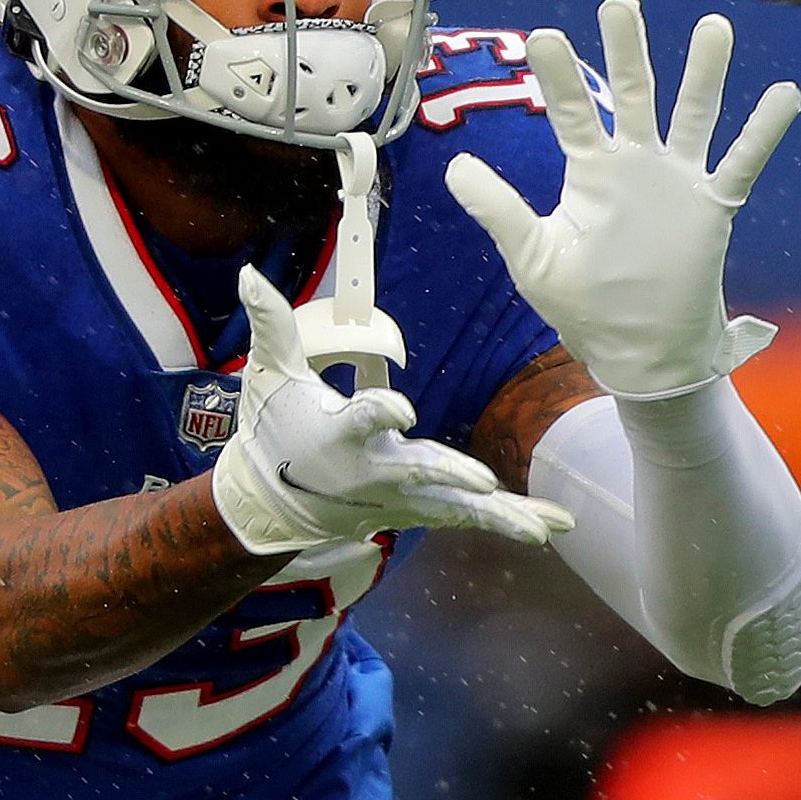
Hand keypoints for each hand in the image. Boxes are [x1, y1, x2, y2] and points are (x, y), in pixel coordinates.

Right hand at [212, 266, 575, 555]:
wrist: (271, 502)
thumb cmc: (274, 429)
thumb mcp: (268, 375)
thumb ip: (271, 324)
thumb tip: (250, 272)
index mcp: (339, 435)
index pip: (362, 419)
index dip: (380, 412)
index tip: (401, 406)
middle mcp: (373, 472)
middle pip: (417, 472)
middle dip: (450, 477)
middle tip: (483, 483)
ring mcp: (398, 498)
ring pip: (453, 507)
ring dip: (499, 515)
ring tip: (542, 527)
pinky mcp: (416, 510)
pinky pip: (466, 517)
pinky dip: (507, 521)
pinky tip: (550, 526)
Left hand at [445, 0, 800, 398]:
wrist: (640, 353)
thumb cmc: (585, 307)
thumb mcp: (533, 258)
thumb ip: (499, 210)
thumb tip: (453, 168)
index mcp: (591, 172)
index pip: (574, 111)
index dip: (560, 76)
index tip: (545, 37)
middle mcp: (635, 164)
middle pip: (634, 93)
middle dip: (628, 50)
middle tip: (619, 4)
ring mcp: (677, 182)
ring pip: (694, 113)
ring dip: (703, 72)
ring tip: (713, 26)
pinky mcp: (712, 207)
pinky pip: (742, 163)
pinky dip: (764, 131)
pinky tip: (786, 93)